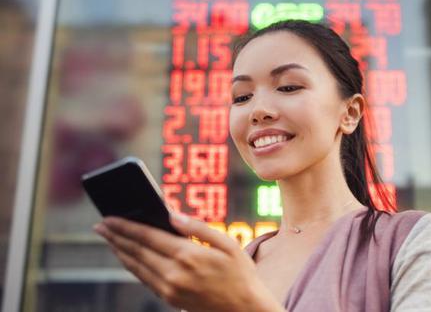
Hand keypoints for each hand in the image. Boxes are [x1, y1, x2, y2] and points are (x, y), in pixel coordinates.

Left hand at [93, 213, 283, 311]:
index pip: (147, 236)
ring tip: (109, 239)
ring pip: (136, 267)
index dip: (126, 226)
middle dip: (116, 236)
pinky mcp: (169, 299)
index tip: (109, 217)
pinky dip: (132, 266)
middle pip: (136, 251)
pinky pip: (144, 279)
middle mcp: (174, 274)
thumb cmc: (240, 274)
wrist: (245, 310)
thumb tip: (171, 214)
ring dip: (119, 251)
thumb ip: (198, 227)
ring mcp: (169, 289)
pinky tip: (128, 257)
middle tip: (100, 225)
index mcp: (188, 256)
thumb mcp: (228, 244)